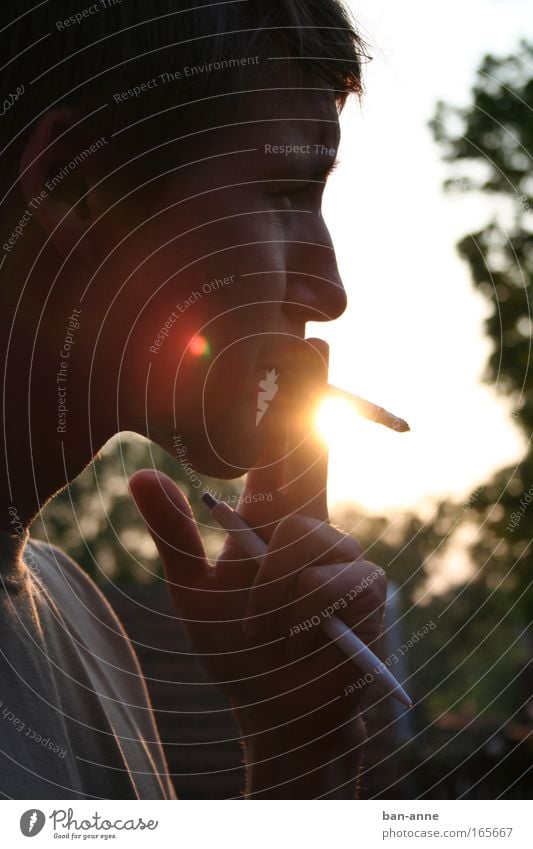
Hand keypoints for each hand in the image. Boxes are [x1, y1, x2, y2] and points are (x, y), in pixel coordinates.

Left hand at [129, 339, 386, 796]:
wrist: (275, 712)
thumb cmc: (236, 649)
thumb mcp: (192, 590)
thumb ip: (173, 533)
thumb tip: (139, 473)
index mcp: (273, 518)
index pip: (285, 447)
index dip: (293, 399)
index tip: (304, 349)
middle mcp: (312, 524)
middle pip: (309, 456)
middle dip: (311, 407)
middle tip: (303, 368)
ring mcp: (343, 554)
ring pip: (301, 537)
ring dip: (269, 587)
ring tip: (265, 625)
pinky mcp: (367, 588)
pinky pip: (327, 577)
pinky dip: (298, 609)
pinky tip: (300, 634)